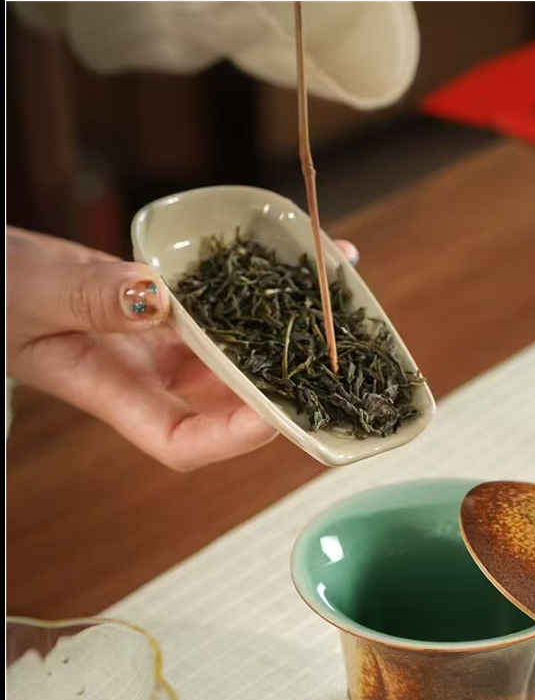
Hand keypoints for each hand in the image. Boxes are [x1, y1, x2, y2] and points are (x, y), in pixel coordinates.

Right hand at [6, 228, 359, 469]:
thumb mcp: (33, 295)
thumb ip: (89, 300)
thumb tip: (154, 298)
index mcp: (112, 394)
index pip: (183, 440)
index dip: (233, 437)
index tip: (274, 416)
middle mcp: (148, 378)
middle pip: (228, 401)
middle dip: (283, 384)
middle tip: (333, 354)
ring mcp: (162, 344)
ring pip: (236, 352)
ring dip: (287, 331)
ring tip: (336, 293)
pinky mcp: (168, 308)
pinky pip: (222, 305)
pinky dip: (262, 287)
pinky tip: (308, 259)